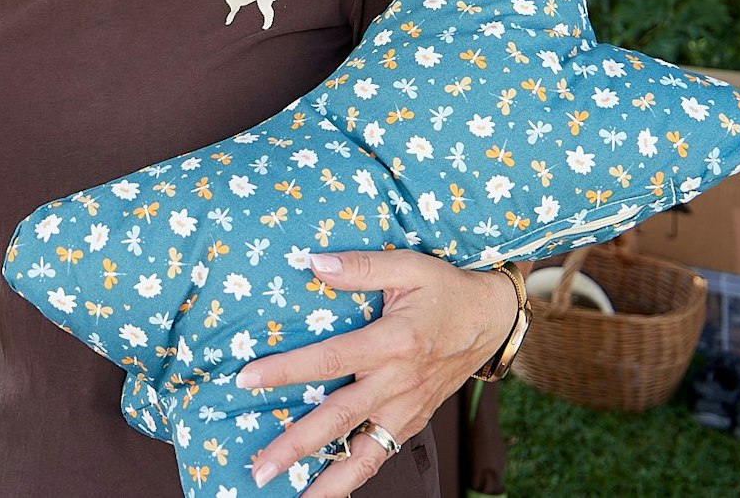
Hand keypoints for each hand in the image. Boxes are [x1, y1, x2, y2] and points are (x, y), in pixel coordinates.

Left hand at [235, 250, 512, 496]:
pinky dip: (355, 475)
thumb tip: (313, 263)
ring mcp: (407, 408)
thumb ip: (361, 266)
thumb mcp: (409, 266)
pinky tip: (328, 488)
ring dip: (327, 480)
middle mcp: (398, 382)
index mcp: (393, 342)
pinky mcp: (413, 420)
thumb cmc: (447, 289)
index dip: (286, 370)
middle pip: (339, 419)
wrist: (493, 320)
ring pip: (364, 453)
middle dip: (296, 445)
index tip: (246, 379)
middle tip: (260, 468)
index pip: (330, 360)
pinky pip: (382, 454)